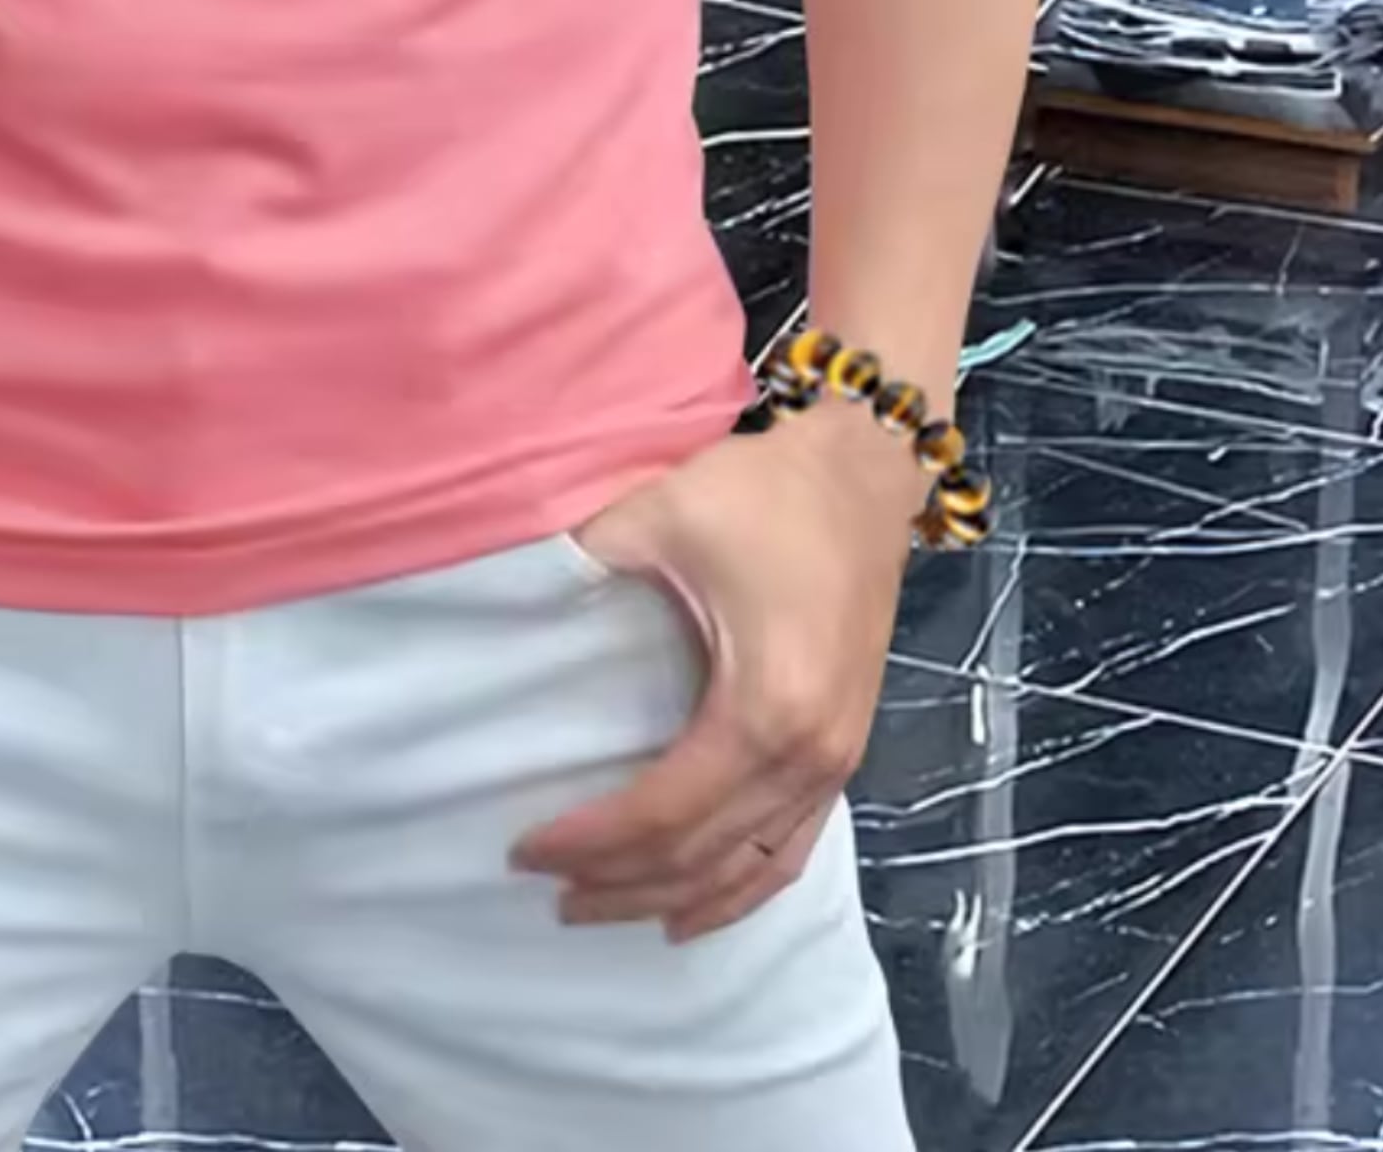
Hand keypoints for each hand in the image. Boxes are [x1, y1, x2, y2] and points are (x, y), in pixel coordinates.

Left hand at [512, 406, 921, 942]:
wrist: (865, 473)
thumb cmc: (765, 493)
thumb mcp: (663, 511)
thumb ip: (586, 557)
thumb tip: (518, 597)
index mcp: (765, 710)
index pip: (665, 811)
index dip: (592, 840)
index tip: (525, 848)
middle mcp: (809, 756)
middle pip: (704, 856)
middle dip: (621, 883)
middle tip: (546, 889)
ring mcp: (837, 761)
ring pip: (751, 868)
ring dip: (676, 899)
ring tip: (601, 909)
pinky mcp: (845, 750)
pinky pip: (791, 850)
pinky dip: (741, 889)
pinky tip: (695, 908)